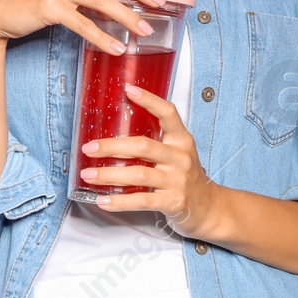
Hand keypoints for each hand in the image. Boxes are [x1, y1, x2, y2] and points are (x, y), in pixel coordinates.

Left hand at [79, 83, 222, 240]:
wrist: (208, 207)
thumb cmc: (185, 175)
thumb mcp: (177, 152)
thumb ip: (156, 141)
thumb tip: (116, 131)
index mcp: (181, 140)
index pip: (168, 114)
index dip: (150, 100)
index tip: (128, 90)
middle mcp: (181, 157)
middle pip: (143, 146)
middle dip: (112, 146)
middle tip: (89, 148)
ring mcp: (178, 180)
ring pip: (139, 174)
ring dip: (109, 175)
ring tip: (88, 175)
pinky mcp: (173, 202)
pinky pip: (142, 200)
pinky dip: (119, 201)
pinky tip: (103, 200)